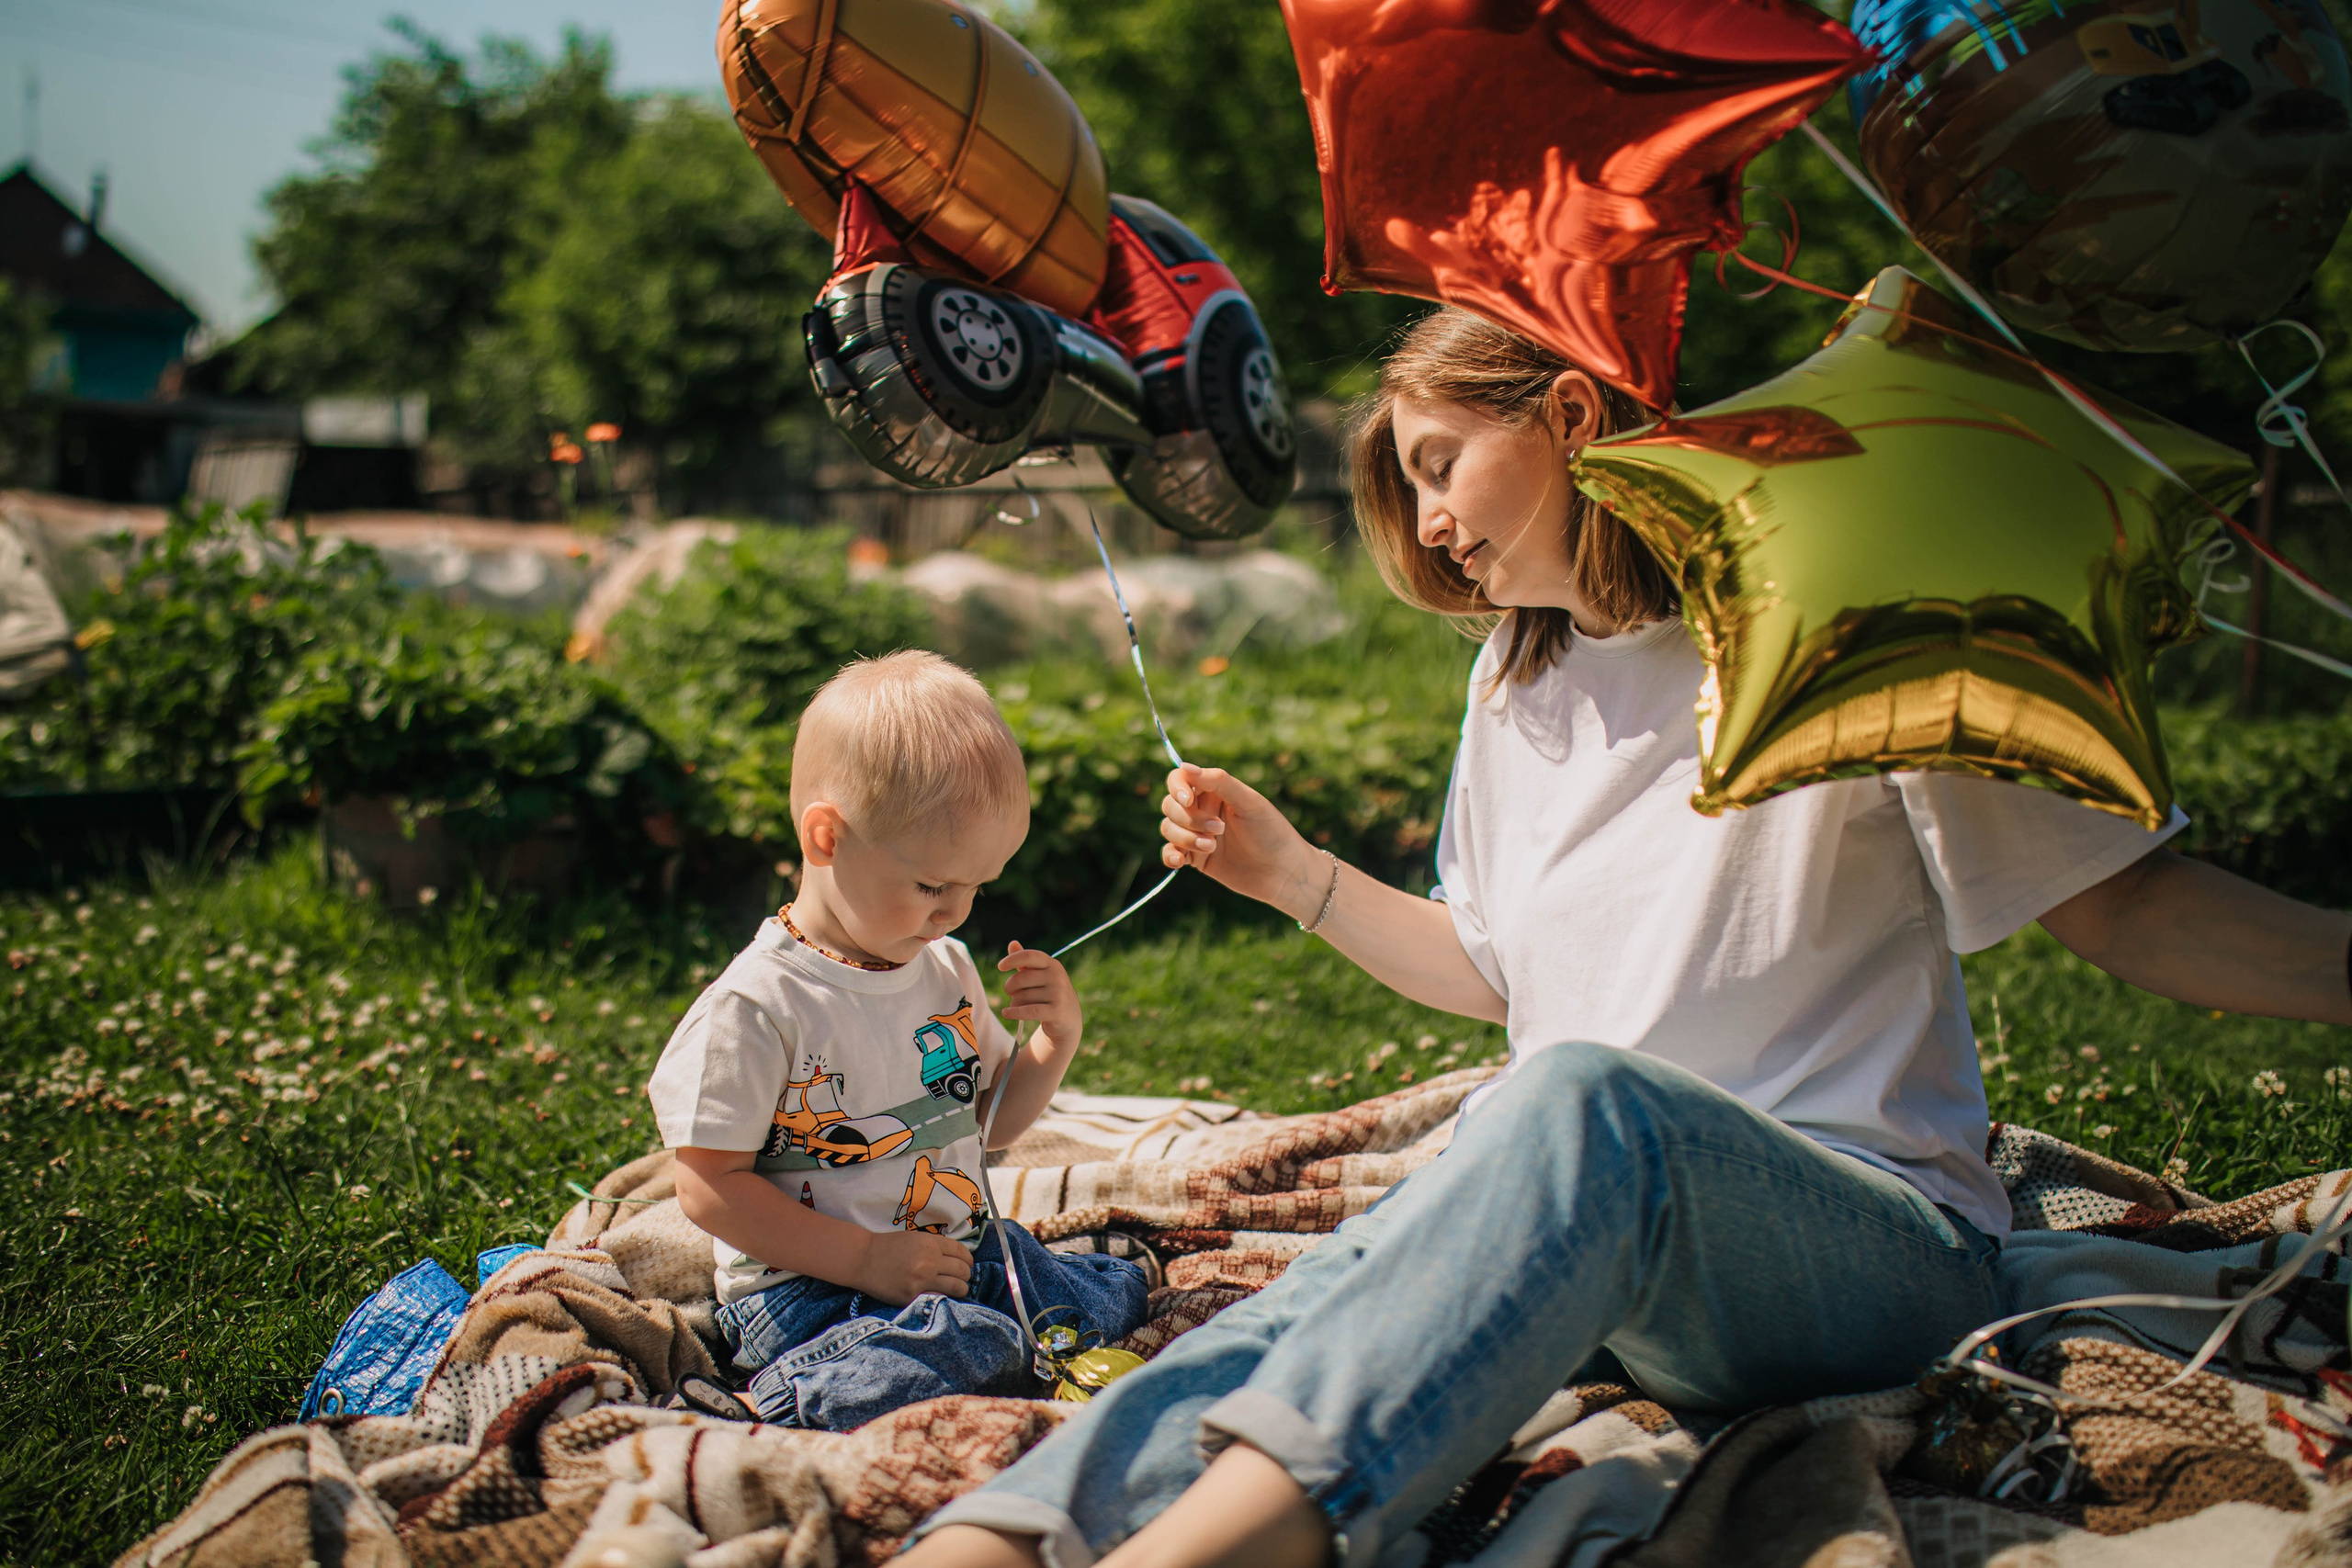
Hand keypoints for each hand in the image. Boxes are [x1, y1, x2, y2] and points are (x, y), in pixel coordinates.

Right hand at [853, 1228, 973, 1305]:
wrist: (863, 1259)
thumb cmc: (888, 1247)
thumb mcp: (915, 1238)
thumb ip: (935, 1246)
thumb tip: (957, 1257)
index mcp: (931, 1243)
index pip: (961, 1252)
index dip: (968, 1260)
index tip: (967, 1265)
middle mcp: (930, 1260)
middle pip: (963, 1270)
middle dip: (966, 1275)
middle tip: (963, 1279)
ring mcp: (922, 1279)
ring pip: (957, 1287)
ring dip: (961, 1289)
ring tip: (958, 1290)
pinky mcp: (913, 1295)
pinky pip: (939, 1298)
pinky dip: (945, 1298)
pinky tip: (943, 1297)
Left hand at [998, 942, 1080, 1044]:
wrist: (1069, 1019)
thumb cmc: (1049, 994)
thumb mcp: (1040, 976)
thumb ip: (1026, 962)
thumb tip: (1012, 943)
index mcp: (1053, 965)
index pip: (1030, 956)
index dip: (1013, 959)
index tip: (1000, 967)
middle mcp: (1057, 977)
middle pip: (1021, 979)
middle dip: (1010, 987)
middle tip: (1010, 992)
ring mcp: (1058, 994)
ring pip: (1022, 997)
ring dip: (1014, 1003)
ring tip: (1016, 1006)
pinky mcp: (1056, 1012)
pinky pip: (1028, 1011)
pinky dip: (1014, 1013)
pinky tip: (1006, 1013)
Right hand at [1160, 763, 1322, 918]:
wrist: (1284, 873)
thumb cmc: (1272, 832)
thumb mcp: (1249, 802)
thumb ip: (1218, 782)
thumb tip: (1184, 766)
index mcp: (1215, 791)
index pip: (1180, 780)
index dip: (1177, 788)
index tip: (1188, 800)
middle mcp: (1203, 810)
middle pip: (1171, 806)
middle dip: (1190, 818)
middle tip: (1220, 829)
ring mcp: (1197, 834)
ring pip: (1169, 829)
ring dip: (1186, 837)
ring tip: (1212, 846)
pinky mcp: (1196, 859)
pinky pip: (1170, 853)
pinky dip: (1170, 856)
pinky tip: (1180, 862)